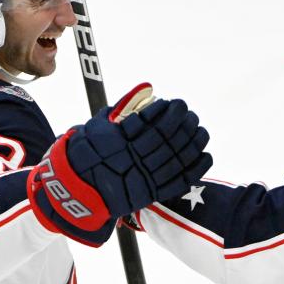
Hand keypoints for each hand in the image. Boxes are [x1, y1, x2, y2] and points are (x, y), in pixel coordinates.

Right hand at [28, 85, 211, 245]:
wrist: (78, 191)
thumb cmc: (86, 154)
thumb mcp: (96, 127)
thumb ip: (121, 108)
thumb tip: (146, 89)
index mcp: (116, 140)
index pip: (147, 121)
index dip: (166, 111)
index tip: (176, 103)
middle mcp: (130, 158)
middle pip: (165, 138)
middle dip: (182, 123)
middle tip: (190, 113)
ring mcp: (141, 177)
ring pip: (175, 157)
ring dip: (192, 142)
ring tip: (200, 129)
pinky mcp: (150, 194)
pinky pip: (178, 181)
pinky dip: (195, 167)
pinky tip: (205, 154)